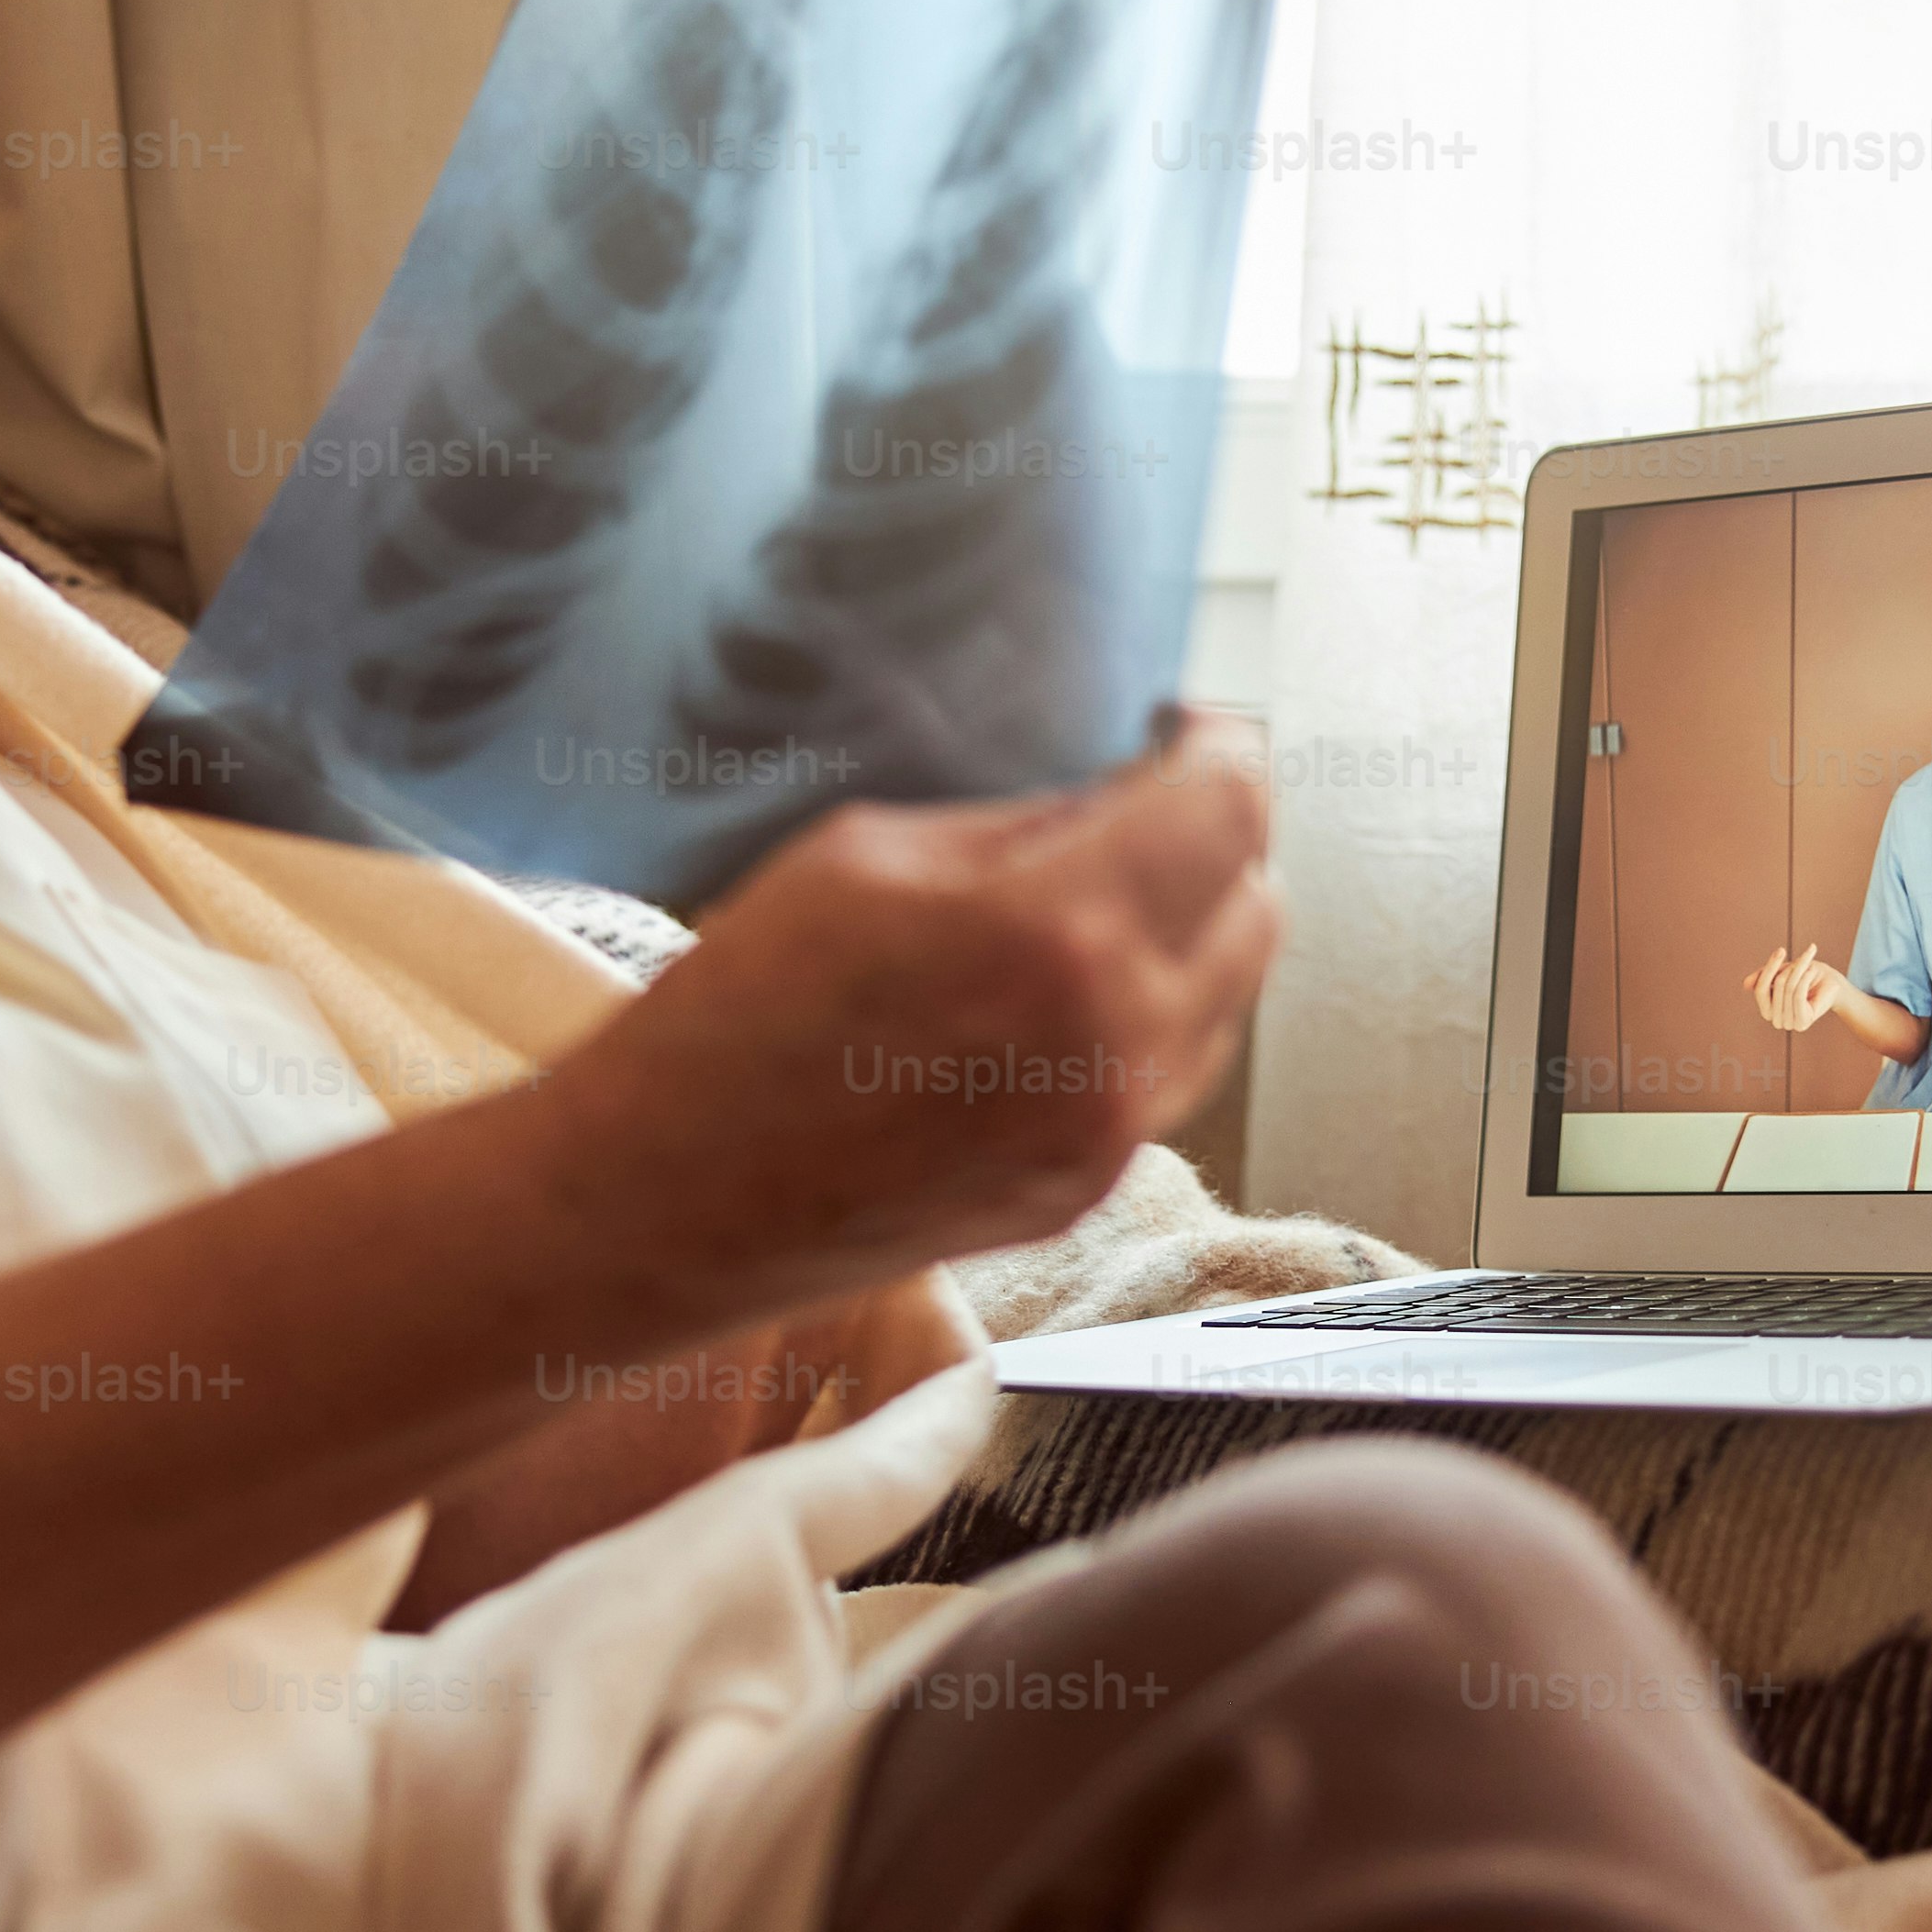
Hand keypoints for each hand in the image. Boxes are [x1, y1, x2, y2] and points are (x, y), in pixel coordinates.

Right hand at [553, 745, 1279, 1294]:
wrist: (672, 1199)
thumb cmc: (737, 1013)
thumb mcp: (867, 855)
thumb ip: (1020, 825)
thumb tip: (1117, 798)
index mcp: (1056, 929)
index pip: (1229, 805)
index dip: (1218, 748)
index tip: (1180, 732)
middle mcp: (1114, 1040)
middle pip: (1258, 900)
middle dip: (1214, 837)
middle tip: (1142, 807)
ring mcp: (1111, 1132)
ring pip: (1231, 996)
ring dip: (1192, 932)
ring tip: (1100, 903)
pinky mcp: (1090, 1190)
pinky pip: (1174, 1074)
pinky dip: (1152, 1017)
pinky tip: (1066, 995)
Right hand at [1750, 943, 1855, 1033]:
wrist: (1832, 985)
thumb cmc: (1806, 977)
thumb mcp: (1782, 972)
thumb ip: (1763, 977)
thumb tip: (1745, 984)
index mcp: (1767, 1009)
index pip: (1760, 989)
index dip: (1769, 969)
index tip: (1781, 950)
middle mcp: (1775, 1020)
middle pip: (1775, 986)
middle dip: (1790, 968)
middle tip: (1804, 956)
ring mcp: (1788, 1024)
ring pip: (1788, 989)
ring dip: (1800, 971)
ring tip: (1810, 963)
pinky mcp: (1802, 1022)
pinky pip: (1797, 995)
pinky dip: (1805, 978)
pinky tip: (1812, 970)